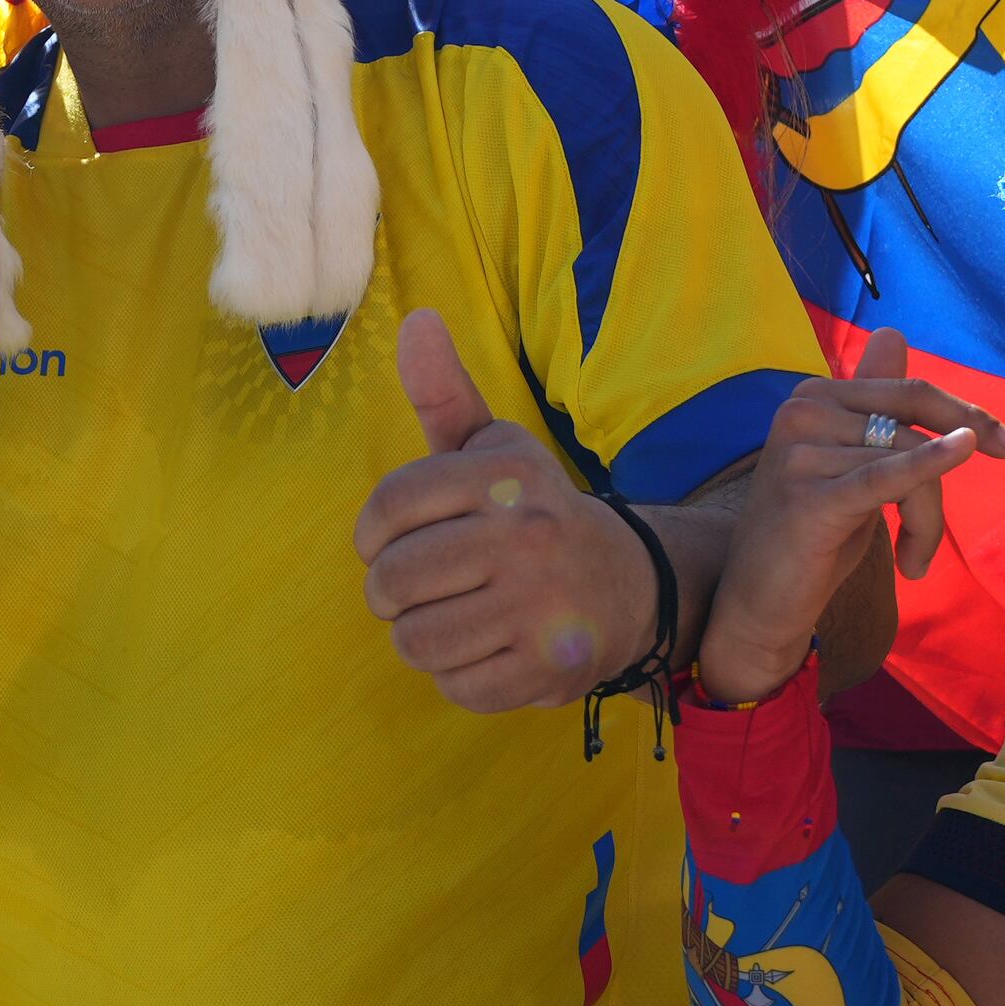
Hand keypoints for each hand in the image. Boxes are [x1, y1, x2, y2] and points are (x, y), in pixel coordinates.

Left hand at [354, 312, 654, 711]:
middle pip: (395, 581)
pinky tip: (489, 648)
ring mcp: (539, 608)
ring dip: (422, 635)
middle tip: (421, 586)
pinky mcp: (547, 669)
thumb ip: (446, 392)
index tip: (391, 540)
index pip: (390, 507)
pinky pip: (455, 685)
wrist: (631, 586)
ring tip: (454, 616)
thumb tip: (413, 319)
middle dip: (392, 591)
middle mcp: (526, 537)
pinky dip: (459, 675)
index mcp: (506, 477)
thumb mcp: (495, 449)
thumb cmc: (533, 515)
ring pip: (416, 640)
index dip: (373, 533)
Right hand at [694, 330, 1004, 706]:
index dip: (961, 407)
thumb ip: (873, 404)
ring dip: (928, 519)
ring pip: (906, 464)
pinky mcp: (807, 498)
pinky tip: (961, 451)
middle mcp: (801, 411)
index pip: (906, 392)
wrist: (759, 601)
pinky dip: (926, 467)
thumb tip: (892, 333)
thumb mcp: (850, 461)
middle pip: (910, 422)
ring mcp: (799, 453)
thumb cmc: (813, 533)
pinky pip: (883, 477)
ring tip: (916, 557)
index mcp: (813, 396)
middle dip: (967, 440)